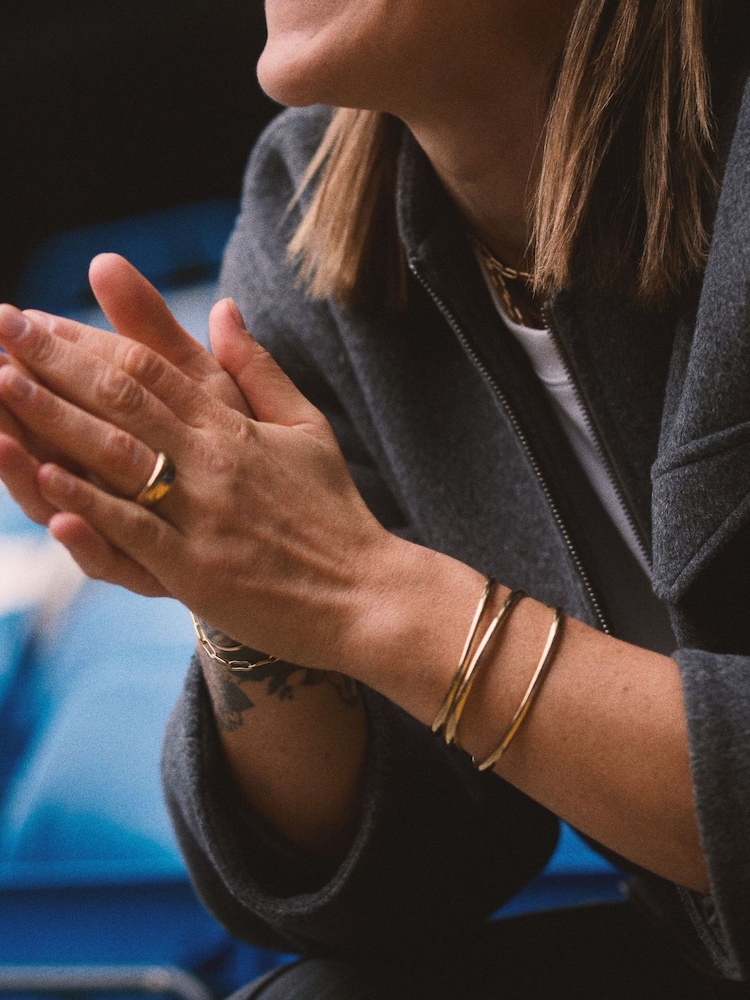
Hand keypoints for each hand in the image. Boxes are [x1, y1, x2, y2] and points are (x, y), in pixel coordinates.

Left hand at [0, 267, 394, 669]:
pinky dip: (91, 503)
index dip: (85, 340)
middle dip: (53, 362)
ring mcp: (205, 514)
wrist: (365, 592)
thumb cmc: (333, 511)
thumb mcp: (306, 427)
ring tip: (0, 385)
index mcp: (235, 426)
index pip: (150, 369)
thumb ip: (258, 369)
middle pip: (124, 400)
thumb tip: (225, 307)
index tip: (34, 318)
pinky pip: (138, 530)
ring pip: (121, 456)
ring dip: (55, 419)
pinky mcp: (200, 569)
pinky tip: (48, 477)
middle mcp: (215, 460)